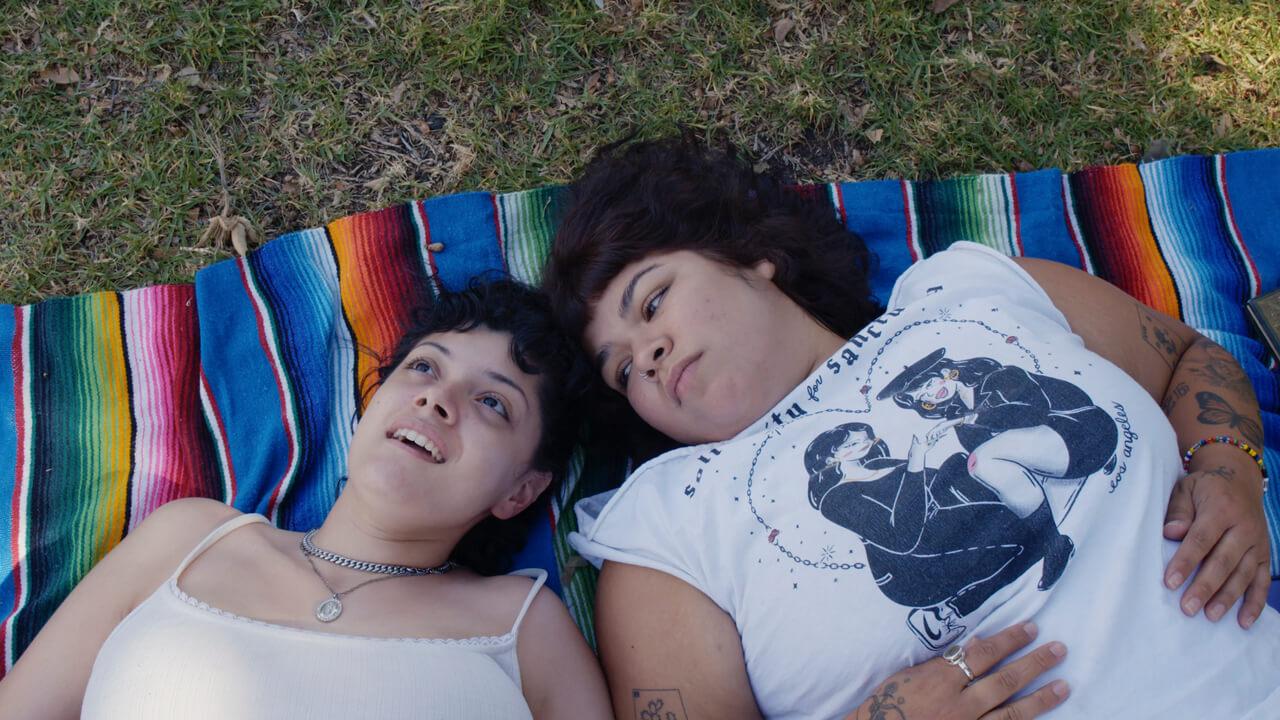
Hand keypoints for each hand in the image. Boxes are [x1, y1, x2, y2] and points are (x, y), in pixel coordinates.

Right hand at [845, 623, 1068, 719]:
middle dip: (1034, 664)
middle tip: (1058, 649)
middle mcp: (959, 704)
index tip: (1030, 628)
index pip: (983, 654)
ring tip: (1064, 685)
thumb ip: (944, 663)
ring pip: (1011, 712)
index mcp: (941, 680)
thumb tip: (975, 644)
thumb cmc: (891, 703)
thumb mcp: (912, 675)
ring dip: (1040, 698)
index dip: (1009, 640)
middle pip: (1004, 680)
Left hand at [1163, 453, 1270, 628]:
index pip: (1201, 539)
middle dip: (1205, 586)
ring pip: (1243, 574)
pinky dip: (1255, 603)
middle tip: (1187, 608)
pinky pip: (1262, 581)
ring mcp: (1258, 543)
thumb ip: (1178, 511)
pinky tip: (1244, 622)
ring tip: (1210, 616)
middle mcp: (1244, 527)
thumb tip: (1171, 533)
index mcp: (1221, 509)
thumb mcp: (1186, 489)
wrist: (1239, 480)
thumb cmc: (1205, 488)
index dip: (1186, 561)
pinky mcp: (1266, 555)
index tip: (1170, 583)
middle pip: (1224, 561)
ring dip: (1227, 597)